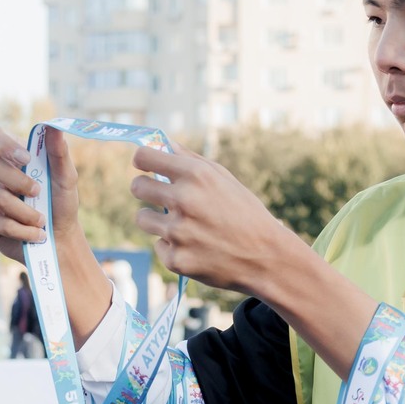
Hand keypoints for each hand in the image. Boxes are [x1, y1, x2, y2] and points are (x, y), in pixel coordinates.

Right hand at [0, 126, 79, 264]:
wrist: (58, 239)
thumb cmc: (59, 204)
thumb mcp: (65, 178)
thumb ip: (59, 152)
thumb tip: (54, 127)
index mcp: (8, 155)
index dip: (5, 144)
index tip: (26, 159)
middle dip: (18, 181)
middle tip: (38, 193)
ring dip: (24, 211)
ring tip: (42, 221)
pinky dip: (19, 229)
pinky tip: (34, 235)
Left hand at [129, 146, 299, 295]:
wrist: (266, 258)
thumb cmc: (246, 213)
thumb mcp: (224, 179)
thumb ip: (190, 160)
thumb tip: (162, 144)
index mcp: (196, 176)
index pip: (144, 157)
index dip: (142, 161)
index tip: (145, 167)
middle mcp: (183, 201)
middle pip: (137, 187)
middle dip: (145, 189)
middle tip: (162, 197)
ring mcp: (177, 232)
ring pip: (143, 218)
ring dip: (156, 220)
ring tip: (183, 225)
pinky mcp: (175, 259)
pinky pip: (159, 246)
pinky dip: (173, 247)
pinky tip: (196, 248)